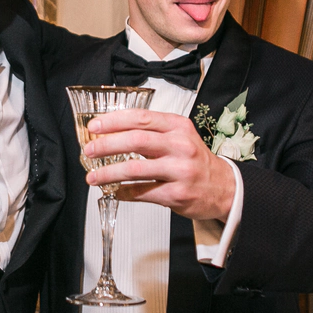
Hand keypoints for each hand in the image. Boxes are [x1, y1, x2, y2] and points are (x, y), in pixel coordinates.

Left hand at [83, 109, 235, 221]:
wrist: (224, 187)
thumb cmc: (196, 160)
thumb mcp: (180, 137)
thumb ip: (152, 133)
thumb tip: (112, 133)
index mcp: (178, 127)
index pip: (141, 118)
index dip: (114, 121)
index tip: (94, 126)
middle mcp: (180, 146)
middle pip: (136, 141)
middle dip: (106, 145)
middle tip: (89, 150)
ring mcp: (180, 171)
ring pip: (136, 169)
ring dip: (109, 173)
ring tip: (93, 176)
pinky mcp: (177, 194)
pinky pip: (142, 192)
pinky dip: (122, 192)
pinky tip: (112, 191)